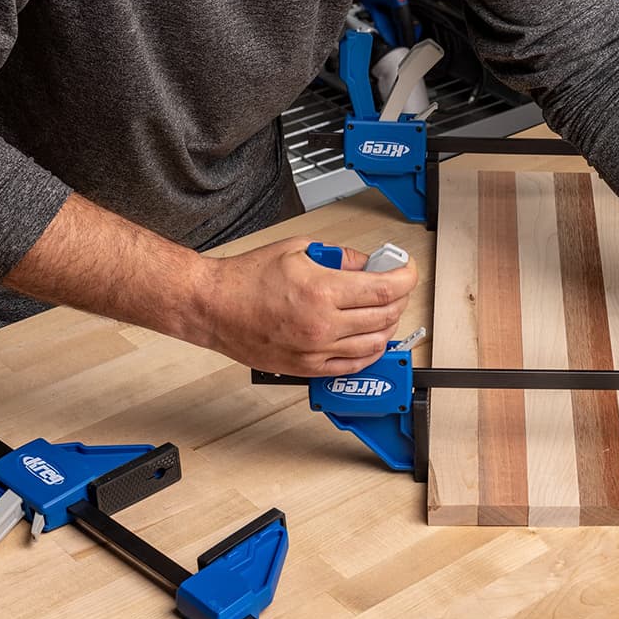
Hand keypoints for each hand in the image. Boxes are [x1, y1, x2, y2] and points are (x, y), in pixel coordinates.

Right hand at [190, 237, 417, 375]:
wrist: (212, 307)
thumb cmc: (245, 279)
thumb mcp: (299, 249)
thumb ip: (340, 257)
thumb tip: (367, 265)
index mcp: (323, 291)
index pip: (385, 288)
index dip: (406, 277)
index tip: (406, 270)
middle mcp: (322, 324)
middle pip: (386, 316)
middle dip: (399, 298)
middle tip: (395, 286)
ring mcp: (316, 350)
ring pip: (375, 344)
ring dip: (388, 325)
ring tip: (383, 311)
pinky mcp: (307, 368)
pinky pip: (353, 366)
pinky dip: (370, 353)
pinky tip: (371, 339)